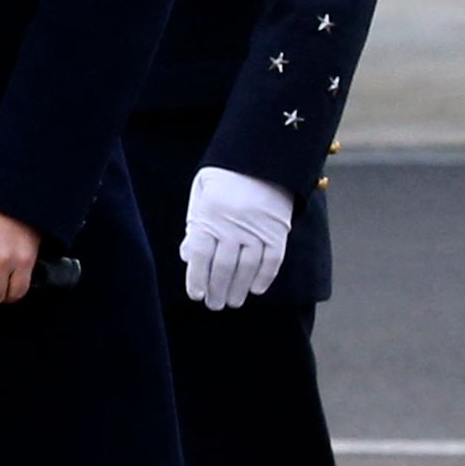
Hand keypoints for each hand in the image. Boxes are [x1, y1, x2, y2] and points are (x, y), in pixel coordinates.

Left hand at [180, 167, 296, 311]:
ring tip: (232, 302)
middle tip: (214, 305)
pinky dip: (264, 277)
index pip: (198, 255)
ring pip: (247, 267)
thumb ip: (194, 227)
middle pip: (223, 266)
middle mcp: (232, 226)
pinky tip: (255, 290)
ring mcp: (257, 229)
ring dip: (239, 288)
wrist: (260, 160)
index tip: (196, 295)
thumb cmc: (222, 182)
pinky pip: (272, 259)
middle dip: (218, 289)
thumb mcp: (199, 198)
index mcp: (208, 217)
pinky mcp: (278, 231)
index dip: (197, 278)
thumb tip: (186, 257)